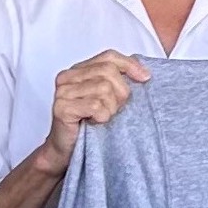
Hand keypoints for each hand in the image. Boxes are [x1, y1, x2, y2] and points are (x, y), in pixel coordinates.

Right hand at [40, 50, 150, 165]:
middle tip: (114, 110)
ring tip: (102, 117)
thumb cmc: (88, 125)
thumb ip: (119, 82)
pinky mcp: (62, 108)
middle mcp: (67, 77)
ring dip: (110, 108)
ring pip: (104, 89)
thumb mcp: (108, 99)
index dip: (129, 65)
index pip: (109, 56)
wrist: (66, 151)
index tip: (145, 78)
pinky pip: (96, 106)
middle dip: (120, 93)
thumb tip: (144, 74)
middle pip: (109, 72)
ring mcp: (62, 92)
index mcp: (78, 70)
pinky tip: (95, 123)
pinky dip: (102, 117)